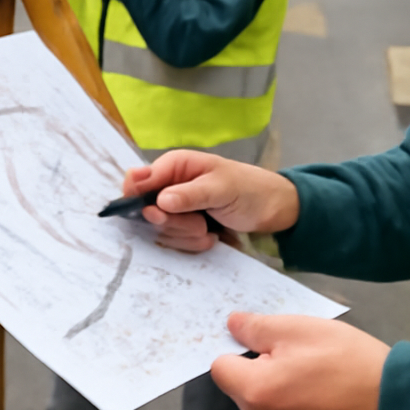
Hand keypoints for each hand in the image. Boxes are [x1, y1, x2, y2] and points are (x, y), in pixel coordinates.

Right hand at [120, 150, 300, 252]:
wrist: (272, 209)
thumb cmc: (249, 189)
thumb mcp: (222, 189)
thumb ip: (190, 195)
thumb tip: (158, 202)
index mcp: (175, 165)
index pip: (138, 179)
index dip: (137, 198)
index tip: (154, 214)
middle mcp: (170, 185)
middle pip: (147, 211)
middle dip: (175, 223)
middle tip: (200, 223)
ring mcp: (175, 208)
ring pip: (162, 230)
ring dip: (187, 235)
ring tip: (210, 228)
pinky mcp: (183, 226)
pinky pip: (175, 241)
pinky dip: (193, 243)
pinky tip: (211, 237)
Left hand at [210, 313, 388, 409]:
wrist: (394, 402)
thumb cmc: (350, 363)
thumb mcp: (301, 330)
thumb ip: (257, 327)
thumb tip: (232, 324)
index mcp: (256, 392)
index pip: (221, 368)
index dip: (240, 352)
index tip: (265, 348)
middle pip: (244, 390)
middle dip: (263, 373)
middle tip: (300, 362)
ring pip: (264, 408)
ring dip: (281, 394)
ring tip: (316, 383)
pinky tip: (322, 402)